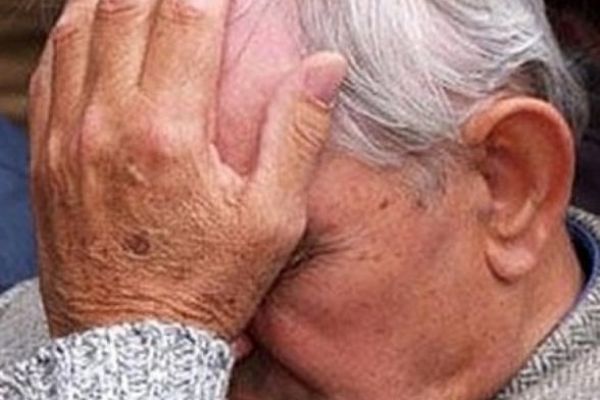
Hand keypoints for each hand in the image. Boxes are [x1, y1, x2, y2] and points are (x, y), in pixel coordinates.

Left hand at [29, 0, 345, 339]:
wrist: (134, 340)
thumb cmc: (208, 283)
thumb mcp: (273, 219)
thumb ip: (298, 133)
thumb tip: (326, 66)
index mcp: (171, 133)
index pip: (188, 16)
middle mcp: (109, 124)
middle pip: (128, 8)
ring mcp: (68, 138)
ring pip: (79, 29)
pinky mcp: (47, 157)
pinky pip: (50, 72)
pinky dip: (73, 33)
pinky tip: (96, 25)